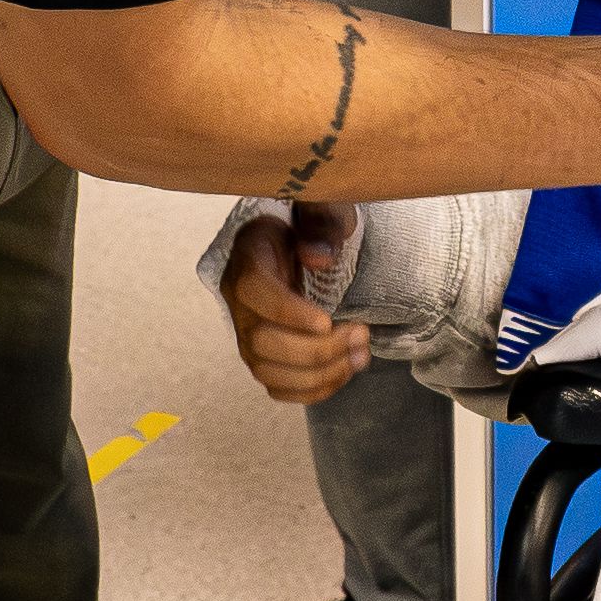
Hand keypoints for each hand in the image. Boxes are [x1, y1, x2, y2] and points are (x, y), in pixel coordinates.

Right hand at [223, 207, 369, 405]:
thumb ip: (320, 223)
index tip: (327, 321)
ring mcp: (247, 337)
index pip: (254, 293)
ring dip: (320, 373)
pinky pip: (278, 388)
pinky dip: (312, 390)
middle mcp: (240, 305)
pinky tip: (344, 372)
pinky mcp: (262, 360)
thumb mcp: (317, 210)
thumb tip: (318, 257)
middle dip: (316, 349)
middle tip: (359, 335)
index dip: (288, 313)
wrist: (293, 254)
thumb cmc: (306, 231)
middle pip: (261, 342)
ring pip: (269, 371)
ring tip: (360, 356)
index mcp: (249, 263)